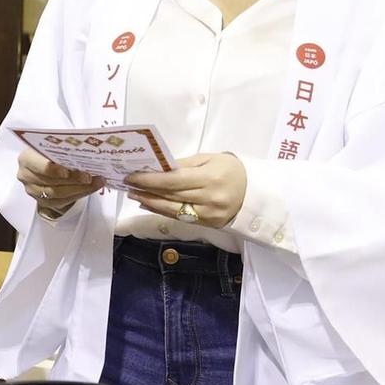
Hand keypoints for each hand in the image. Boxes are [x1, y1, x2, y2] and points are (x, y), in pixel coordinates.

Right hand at [15, 147, 101, 210]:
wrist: (44, 159)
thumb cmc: (50, 149)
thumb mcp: (52, 144)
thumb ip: (62, 148)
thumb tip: (84, 147)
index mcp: (27, 158)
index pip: (39, 166)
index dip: (54, 171)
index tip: (68, 171)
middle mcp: (26, 175)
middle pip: (51, 183)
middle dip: (73, 181)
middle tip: (90, 177)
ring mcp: (33, 190)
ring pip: (57, 195)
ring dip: (79, 189)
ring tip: (96, 182)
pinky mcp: (42, 200)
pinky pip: (61, 202)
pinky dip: (77, 195)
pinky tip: (89, 189)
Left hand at [125, 153, 246, 228]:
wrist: (256, 191)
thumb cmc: (231, 169)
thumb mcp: (209, 159)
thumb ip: (184, 165)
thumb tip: (158, 168)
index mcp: (211, 178)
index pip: (174, 181)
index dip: (151, 180)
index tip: (132, 176)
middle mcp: (210, 198)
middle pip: (171, 196)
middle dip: (147, 190)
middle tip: (127, 184)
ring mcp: (210, 214)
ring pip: (173, 210)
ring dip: (150, 202)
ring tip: (134, 194)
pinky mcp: (209, 224)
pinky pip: (181, 218)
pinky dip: (163, 211)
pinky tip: (149, 204)